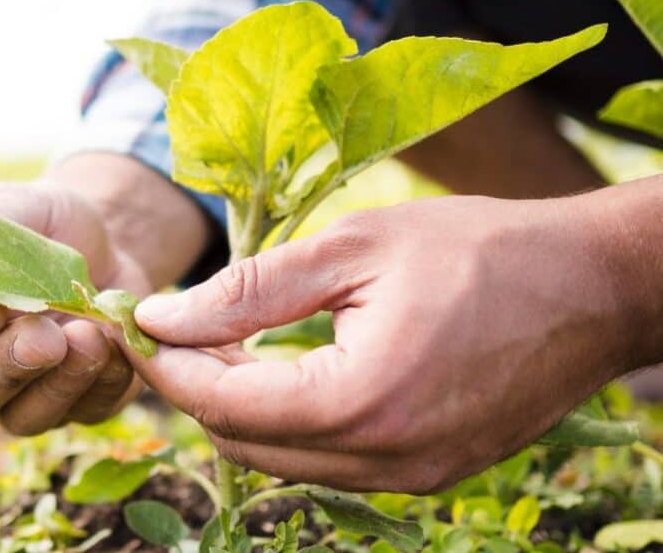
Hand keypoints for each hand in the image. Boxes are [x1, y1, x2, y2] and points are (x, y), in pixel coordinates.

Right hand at [0, 181, 151, 434]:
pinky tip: (117, 344)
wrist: (103, 242)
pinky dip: (105, 382)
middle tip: (47, 336)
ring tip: (90, 337)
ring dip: (59, 383)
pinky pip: (85, 412)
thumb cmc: (38, 224)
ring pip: (24, 418)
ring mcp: (18, 398)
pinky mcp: (76, 406)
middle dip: (8, 366)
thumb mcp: (9, 208)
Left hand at [127, 193, 652, 493]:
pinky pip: (327, 462)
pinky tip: (281, 369)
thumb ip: (248, 290)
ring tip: (220, 342)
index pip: (223, 403)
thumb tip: (161, 317)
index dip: (167, 364)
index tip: (134, 322)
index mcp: (361, 401)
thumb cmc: (479, 249)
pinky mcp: (427, 474)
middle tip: (170, 328)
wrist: (592, 287)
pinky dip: (288, 422)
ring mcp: (410, 478)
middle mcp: (384, 460)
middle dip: (194, 387)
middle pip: (242, 443)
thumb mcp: (353, 248)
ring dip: (238, 408)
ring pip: (280, 461)